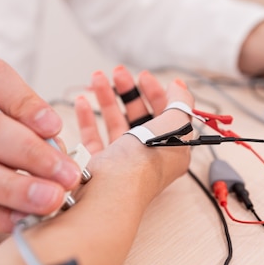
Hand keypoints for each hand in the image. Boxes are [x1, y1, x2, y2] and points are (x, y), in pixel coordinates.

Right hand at [74, 66, 193, 199]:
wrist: (110, 191)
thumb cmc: (144, 162)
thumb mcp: (174, 124)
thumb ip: (180, 102)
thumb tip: (179, 87)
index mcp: (173, 148)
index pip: (169, 116)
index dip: (158, 93)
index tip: (144, 77)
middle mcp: (150, 155)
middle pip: (141, 116)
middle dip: (130, 91)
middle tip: (118, 73)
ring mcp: (124, 160)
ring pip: (116, 123)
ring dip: (107, 98)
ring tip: (97, 78)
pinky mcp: (101, 165)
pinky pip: (94, 137)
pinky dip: (88, 117)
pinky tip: (83, 101)